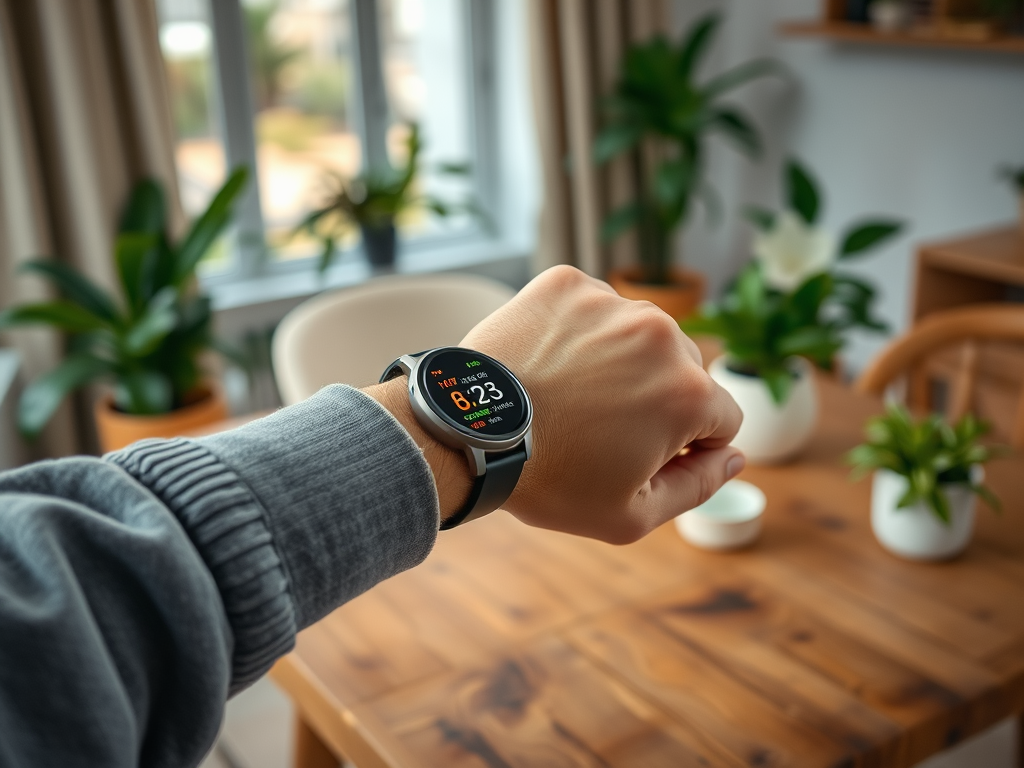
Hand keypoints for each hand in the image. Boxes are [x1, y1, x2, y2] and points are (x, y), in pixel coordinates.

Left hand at [461, 265, 743, 543]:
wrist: (466, 431)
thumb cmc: (549, 479)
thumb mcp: (631, 515)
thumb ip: (698, 487)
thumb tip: (735, 458)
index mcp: (688, 393)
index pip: (722, 419)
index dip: (687, 447)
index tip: (641, 456)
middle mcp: (661, 335)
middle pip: (683, 373)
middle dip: (655, 401)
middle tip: (598, 429)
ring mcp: (612, 303)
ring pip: (639, 337)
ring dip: (619, 363)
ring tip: (569, 396)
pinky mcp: (568, 283)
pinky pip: (594, 309)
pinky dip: (579, 333)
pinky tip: (549, 365)